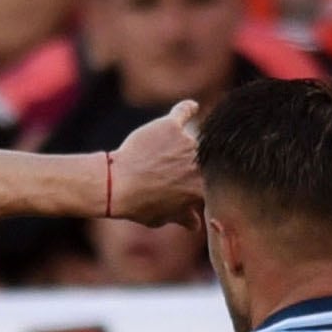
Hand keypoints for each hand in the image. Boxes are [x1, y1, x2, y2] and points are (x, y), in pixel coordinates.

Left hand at [108, 101, 203, 228]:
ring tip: (169, 151)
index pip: (213, 182)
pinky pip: (184, 111)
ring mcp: (187, 142)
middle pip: (206, 158)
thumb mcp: (164, 217)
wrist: (118, 185)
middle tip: (176, 171)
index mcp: (203, 187)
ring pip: (194, 139)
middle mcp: (201, 162)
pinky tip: (192, 107)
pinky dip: (187, 108)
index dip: (206, 185)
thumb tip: (195, 224)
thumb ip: (183, 217)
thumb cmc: (140, 205)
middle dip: (196, 165)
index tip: (196, 186)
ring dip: (186, 145)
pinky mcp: (171, 126)